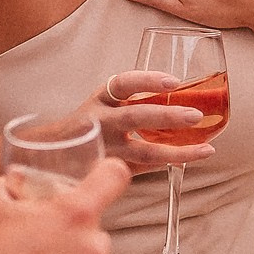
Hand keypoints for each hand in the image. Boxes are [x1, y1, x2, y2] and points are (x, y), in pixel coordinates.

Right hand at [77, 71, 218, 173]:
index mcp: (101, 100)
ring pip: (143, 152)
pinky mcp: (108, 172)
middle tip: (196, 115)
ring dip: (177, 151)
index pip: (124, 83)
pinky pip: (142, 170)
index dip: (149, 81)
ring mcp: (105, 150)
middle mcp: (101, 122)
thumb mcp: (102, 105)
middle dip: (168, 116)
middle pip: (135, 116)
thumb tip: (180, 94)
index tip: (173, 82)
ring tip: (205, 150)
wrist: (48, 156)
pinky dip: (165, 165)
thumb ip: (131, 101)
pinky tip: (187, 161)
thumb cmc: (86, 127)